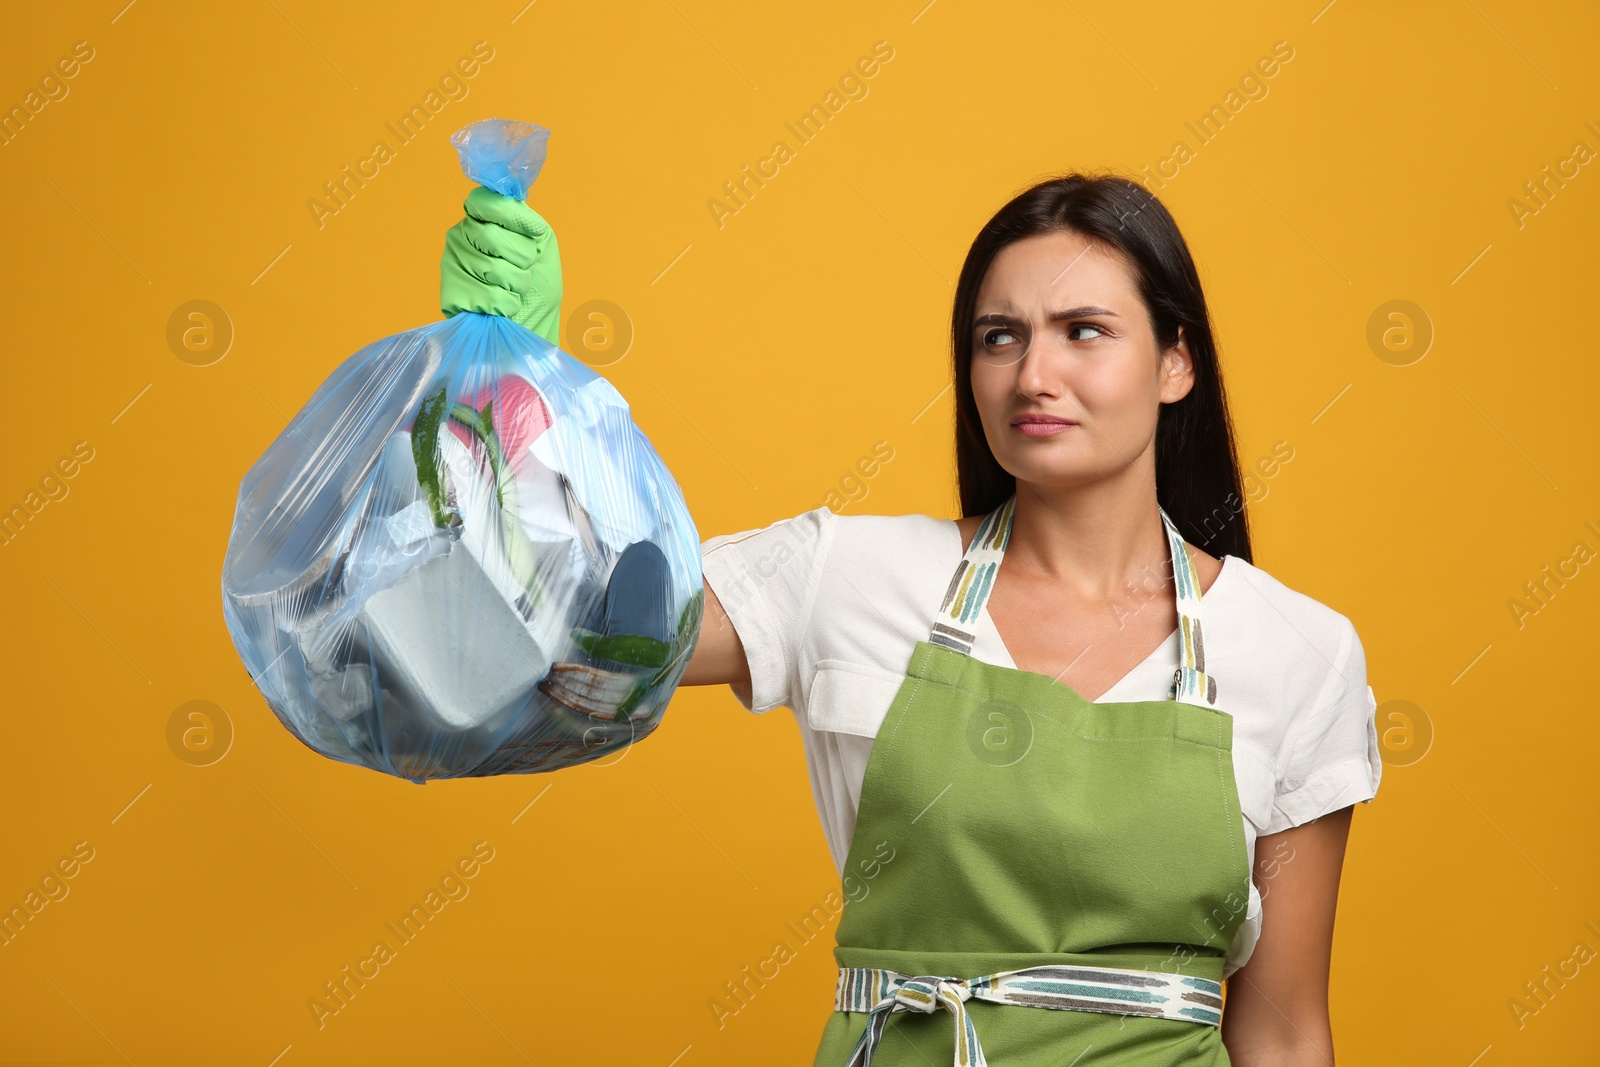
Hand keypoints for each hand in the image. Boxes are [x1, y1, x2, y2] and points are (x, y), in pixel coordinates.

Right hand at [440, 186, 562, 347]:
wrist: (533, 323)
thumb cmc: (539, 284)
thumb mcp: (542, 244)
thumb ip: (527, 221)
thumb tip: (518, 207)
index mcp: (483, 218)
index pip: (486, 201)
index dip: (513, 216)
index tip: (535, 232)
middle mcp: (461, 236)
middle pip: (490, 235)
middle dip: (521, 257)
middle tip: (525, 269)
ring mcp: (452, 263)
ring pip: (491, 268)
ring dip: (517, 284)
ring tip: (515, 289)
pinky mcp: (451, 293)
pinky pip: (487, 296)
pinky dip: (507, 304)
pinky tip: (504, 306)